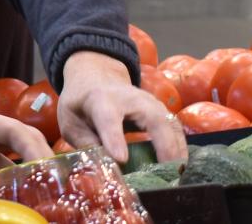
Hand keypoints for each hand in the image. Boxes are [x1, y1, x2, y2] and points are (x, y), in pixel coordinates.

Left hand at [58, 51, 186, 164]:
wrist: (96, 77)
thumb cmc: (81, 103)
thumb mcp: (70, 122)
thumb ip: (84, 143)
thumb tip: (102, 167)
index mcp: (101, 100)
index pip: (109, 119)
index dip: (115, 139)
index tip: (121, 159)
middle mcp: (131, 99)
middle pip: (153, 118)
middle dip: (163, 145)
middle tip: (167, 173)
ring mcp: (150, 102)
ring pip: (170, 123)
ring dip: (177, 149)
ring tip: (178, 174)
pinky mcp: (161, 110)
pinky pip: (175, 128)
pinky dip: (180, 146)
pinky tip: (180, 165)